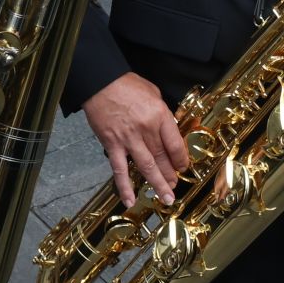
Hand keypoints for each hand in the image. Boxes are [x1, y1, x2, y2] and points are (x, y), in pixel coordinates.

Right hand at [83, 72, 187, 207]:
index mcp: (159, 115)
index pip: (175, 143)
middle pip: (162, 157)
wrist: (100, 82)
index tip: (182, 166)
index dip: (181, 158)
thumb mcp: (154, 93)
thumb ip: (162, 113)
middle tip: (175, 187)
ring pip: (146, 167)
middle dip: (170, 174)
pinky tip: (130, 200)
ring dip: (157, 184)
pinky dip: (124, 187)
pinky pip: (119, 170)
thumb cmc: (127, 84)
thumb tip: (169, 128)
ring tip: (165, 198)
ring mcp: (128, 139)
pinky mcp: (112, 145)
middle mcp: (146, 129)